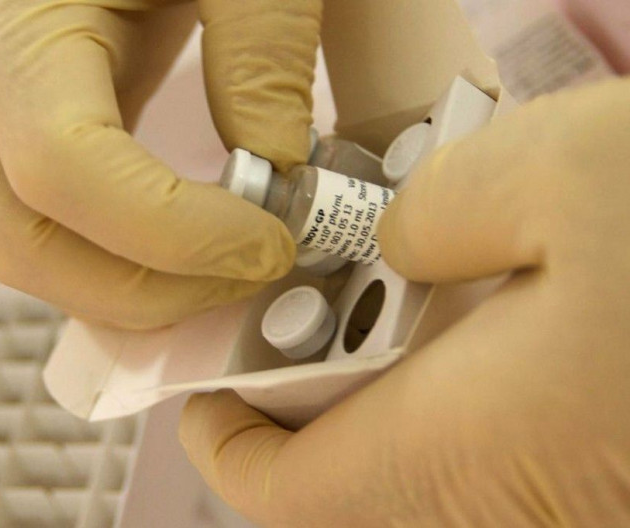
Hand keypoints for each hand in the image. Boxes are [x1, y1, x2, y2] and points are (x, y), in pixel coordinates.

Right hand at [0, 0, 321, 328]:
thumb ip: (263, 51)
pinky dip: (121, 263)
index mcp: (23, 25)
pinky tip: (189, 249)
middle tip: (253, 270)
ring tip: (228, 267)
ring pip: (28, 252)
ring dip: (133, 287)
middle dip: (149, 287)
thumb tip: (277, 172)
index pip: (66, 167)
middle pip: (22, 242)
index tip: (270, 242)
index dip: (173, 232)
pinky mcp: (15, 135)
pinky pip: (49, 231)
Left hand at [179, 78, 629, 525]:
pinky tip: (485, 322)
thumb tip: (396, 243)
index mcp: (468, 437)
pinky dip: (453, 402)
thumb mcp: (559, 171)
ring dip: (383, 399)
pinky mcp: (596, 472)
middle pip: (348, 484)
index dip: (227, 443)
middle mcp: (509, 499)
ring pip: (419, 474)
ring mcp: (560, 495)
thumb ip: (434, 210)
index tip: (210, 387)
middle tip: (312, 316)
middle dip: (305, 404)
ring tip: (401, 304)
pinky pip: (488, 460)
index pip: (289, 493)